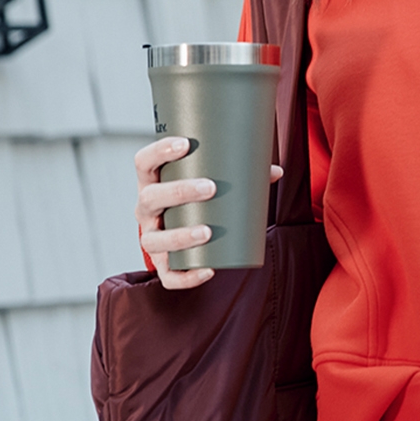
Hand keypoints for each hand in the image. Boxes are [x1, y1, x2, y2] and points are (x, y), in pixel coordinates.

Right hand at [134, 136, 281, 289]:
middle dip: (179, 192)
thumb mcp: (210, 183)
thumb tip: (275, 170)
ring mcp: (151, 237)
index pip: (144, 162)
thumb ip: (240, 175)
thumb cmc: (197, 200)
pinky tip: (208, 270)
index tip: (185, 144)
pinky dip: (186, 277)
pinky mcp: (162, 264)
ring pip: (155, 240)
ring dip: (180, 236)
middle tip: (211, 188)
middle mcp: (146, 210)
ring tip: (207, 232)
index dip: (160, 150)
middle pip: (150, 198)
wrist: (182, 234)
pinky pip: (168, 276)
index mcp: (154, 182)